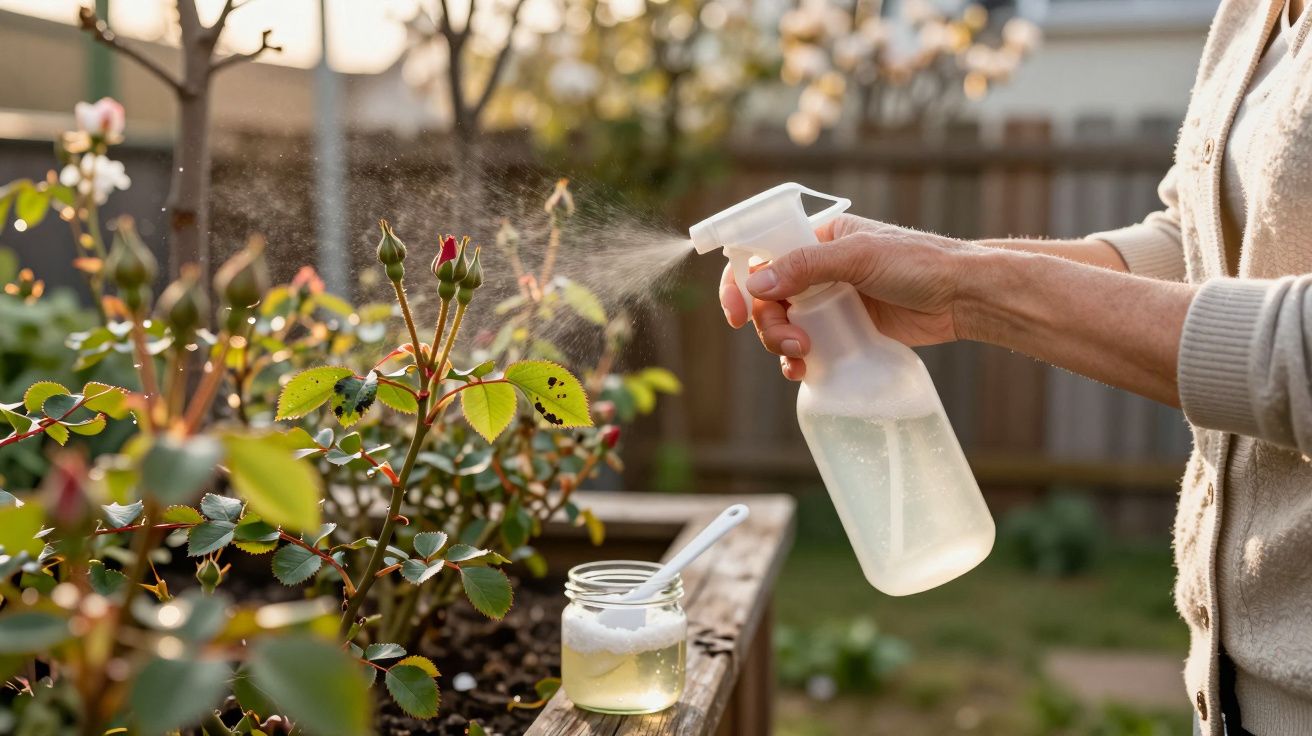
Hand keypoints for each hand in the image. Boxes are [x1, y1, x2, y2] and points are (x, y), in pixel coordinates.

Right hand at [719, 214, 976, 379]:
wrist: (963, 297)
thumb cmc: (919, 263)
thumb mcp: (859, 257)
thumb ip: (806, 267)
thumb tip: (755, 284)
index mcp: (817, 238)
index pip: (761, 254)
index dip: (739, 281)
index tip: (735, 312)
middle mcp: (817, 269)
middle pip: (766, 298)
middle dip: (768, 323)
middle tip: (790, 343)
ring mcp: (830, 302)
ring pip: (782, 325)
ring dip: (780, 343)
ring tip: (803, 357)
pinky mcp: (844, 331)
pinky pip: (806, 347)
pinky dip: (797, 362)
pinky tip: (802, 372)